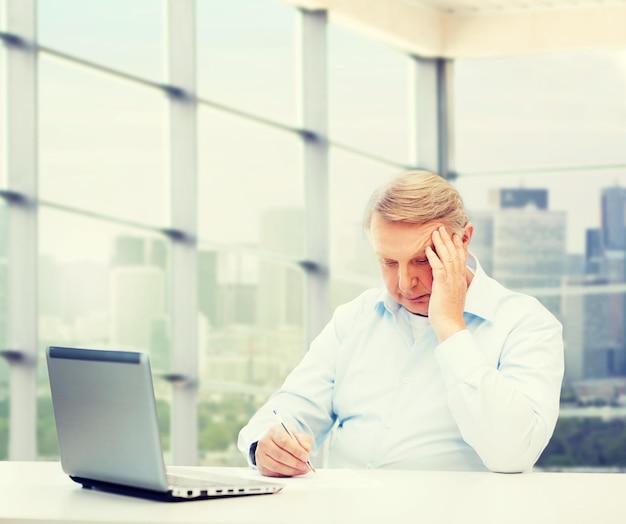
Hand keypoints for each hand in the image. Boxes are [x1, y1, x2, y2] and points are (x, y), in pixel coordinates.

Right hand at [255, 424, 312, 476]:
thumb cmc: (286, 439)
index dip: (296, 451)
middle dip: (296, 462)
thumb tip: (306, 449)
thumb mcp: (296, 436)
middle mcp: (265, 442)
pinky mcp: (261, 466)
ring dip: (292, 470)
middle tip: (306, 466)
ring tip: (302, 470)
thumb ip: (304, 441)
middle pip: (280, 455)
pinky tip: (294, 472)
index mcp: (274, 431)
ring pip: (277, 466)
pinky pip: (274, 473)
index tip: (306, 457)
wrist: (274, 443)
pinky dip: (286, 474)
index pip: (284, 441)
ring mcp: (261, 455)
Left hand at [425, 226, 467, 341]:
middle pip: (455, 253)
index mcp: (461, 279)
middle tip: (443, 227)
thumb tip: (444, 283)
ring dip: (441, 243)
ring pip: (447, 257)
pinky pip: (438, 267)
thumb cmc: (448, 313)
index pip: (461, 258)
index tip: (455, 234)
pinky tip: (428, 248)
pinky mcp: (443, 284)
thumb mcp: (451, 296)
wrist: (450, 324)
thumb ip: (449, 286)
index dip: (458, 245)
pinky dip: (433, 256)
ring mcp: (451, 280)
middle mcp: (458, 277)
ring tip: (435, 232)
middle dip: (449, 239)